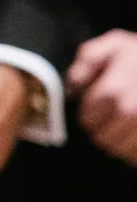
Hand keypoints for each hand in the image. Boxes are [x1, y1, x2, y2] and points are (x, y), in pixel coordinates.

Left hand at [70, 29, 136, 162]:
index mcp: (113, 91)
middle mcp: (130, 113)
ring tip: (124, 127)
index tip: (96, 108)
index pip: (87, 120)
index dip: (89, 114)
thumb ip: (86, 61)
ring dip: (119, 143)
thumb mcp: (115, 44)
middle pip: (102, 139)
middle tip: (111, 119)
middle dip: (102, 130)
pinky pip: (136, 157)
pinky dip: (134, 151)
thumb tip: (71, 88)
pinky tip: (135, 134)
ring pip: (121, 151)